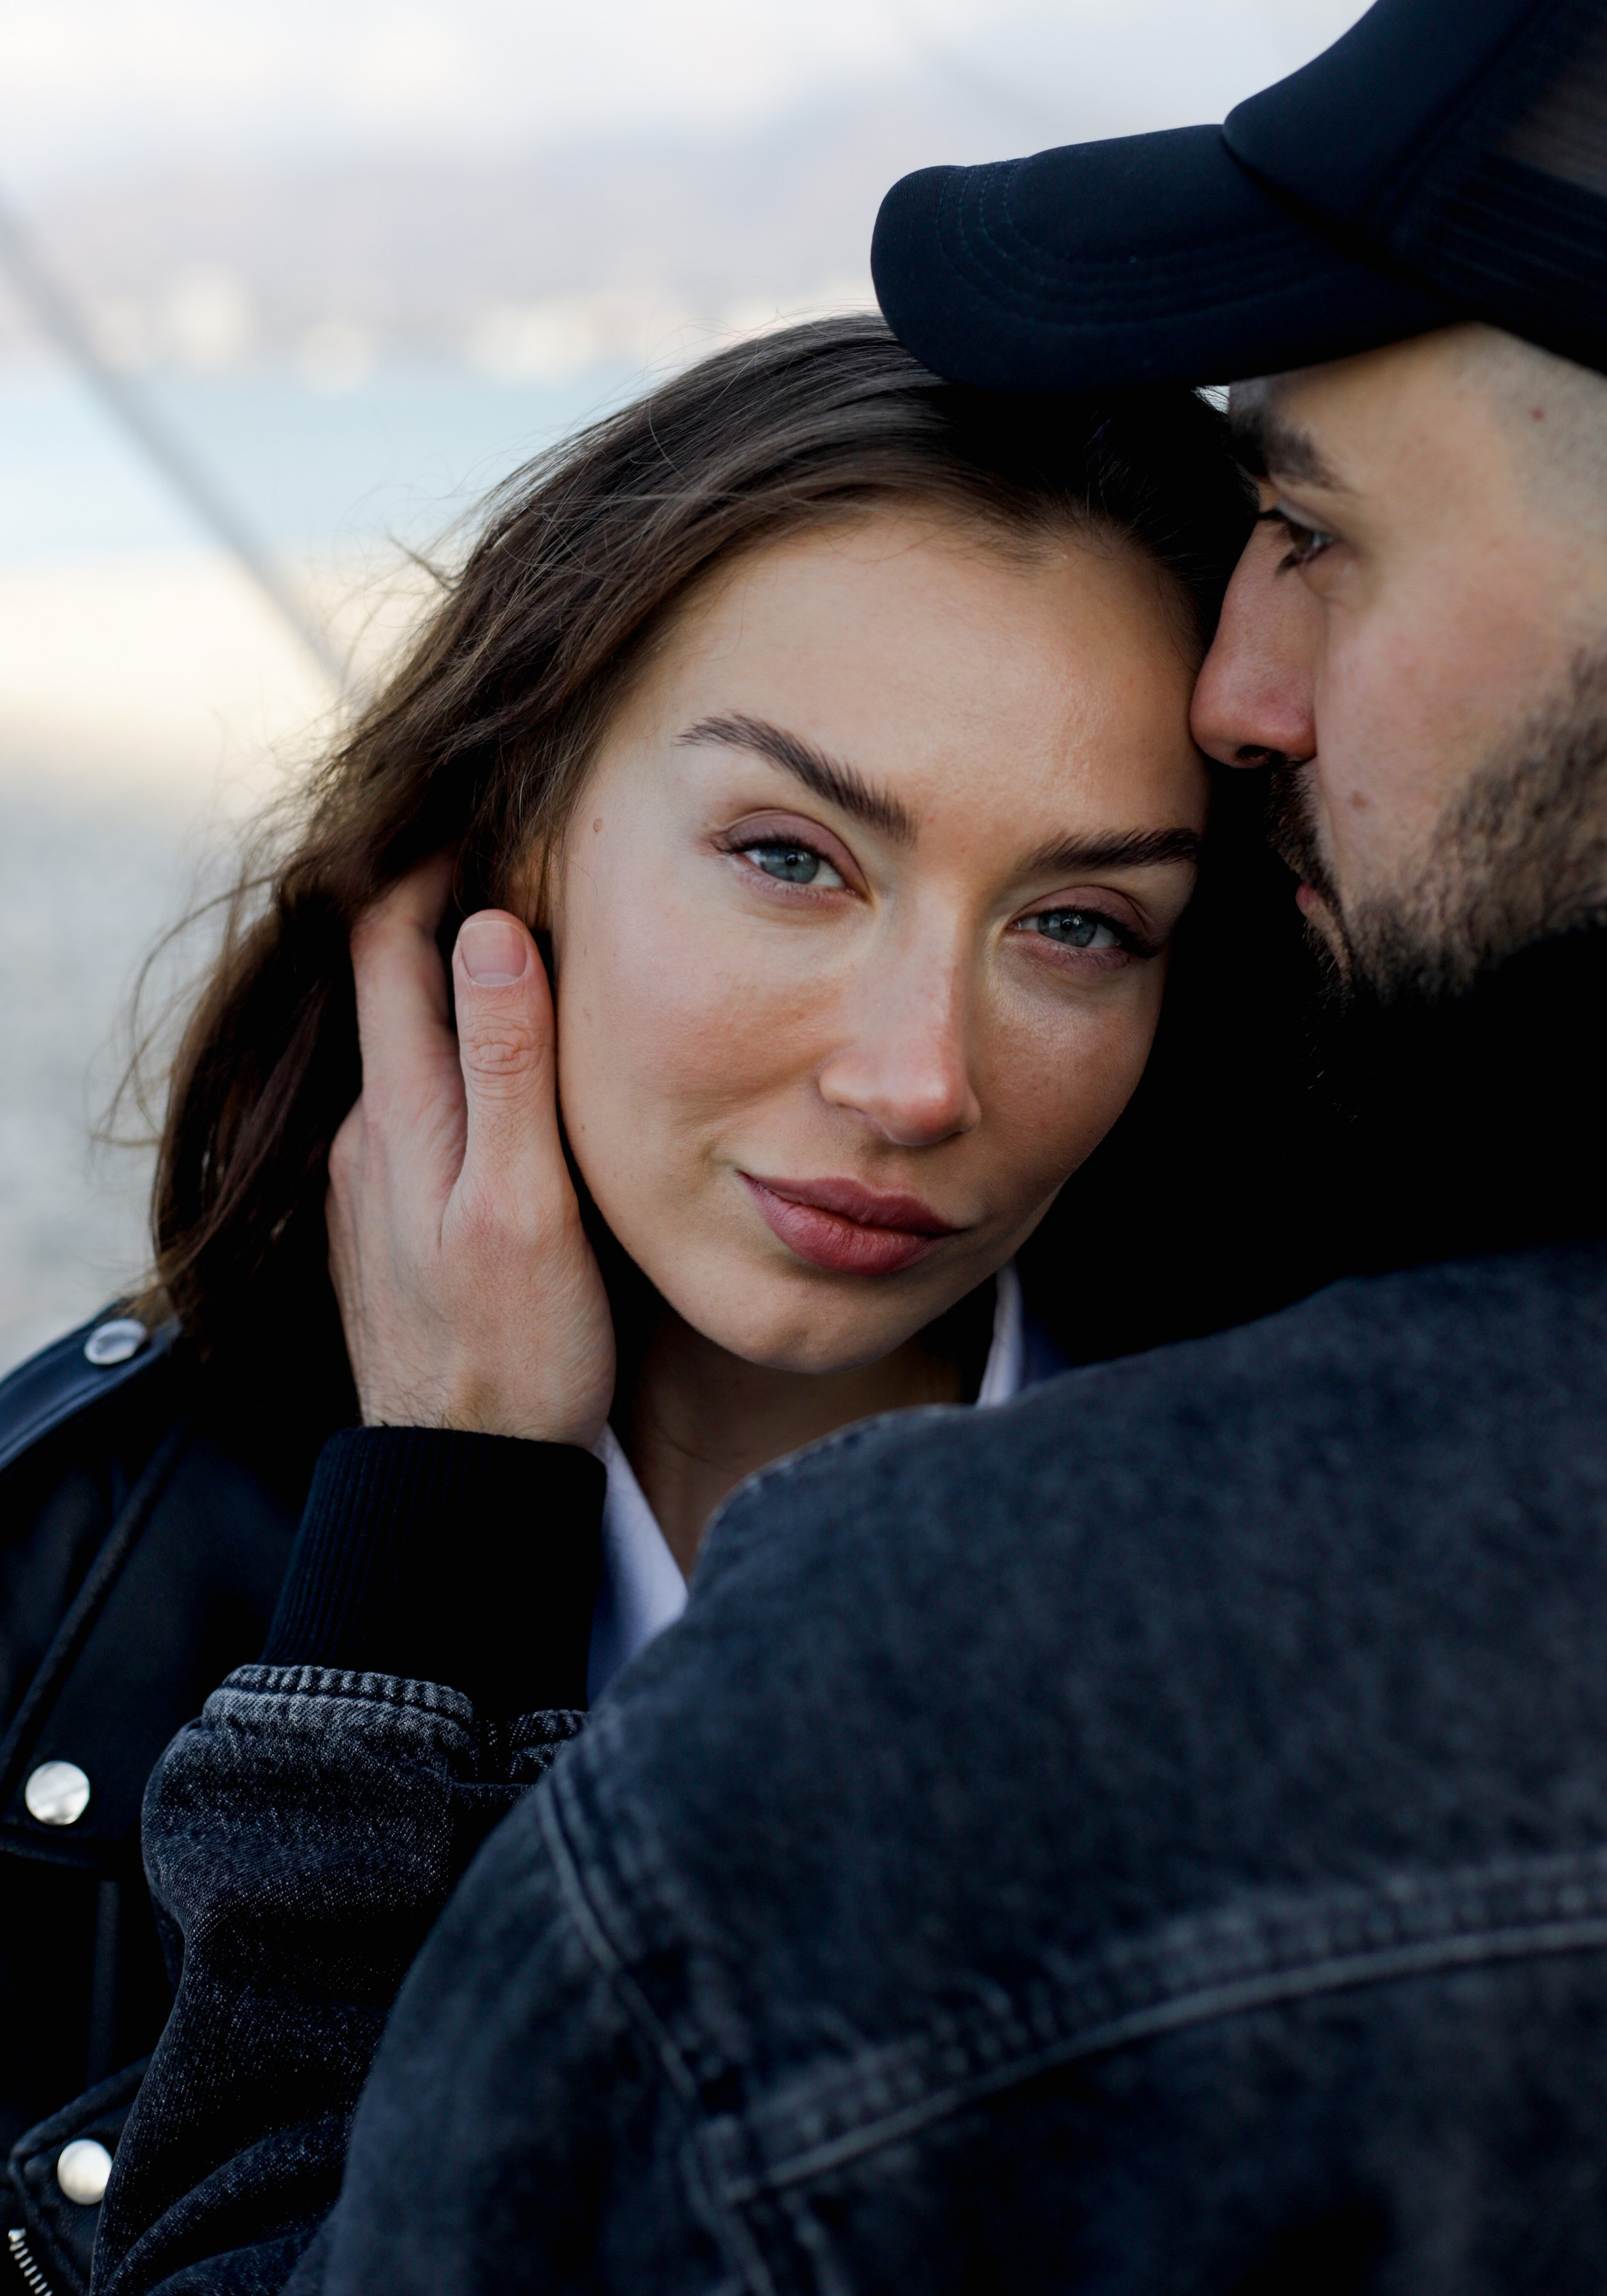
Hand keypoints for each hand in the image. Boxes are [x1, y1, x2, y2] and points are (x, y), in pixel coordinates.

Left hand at [326, 857, 614, 1444]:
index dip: (430, 867)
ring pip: (413, 1051)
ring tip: (547, 957)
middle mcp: (369, 1133)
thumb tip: (489, 929)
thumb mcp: (525, 1200)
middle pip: (396, 986)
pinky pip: (424, 1108)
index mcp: (399, 1112)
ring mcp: (375, 1180)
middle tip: (537, 866)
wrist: (463, 1478)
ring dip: (463, 993)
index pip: (385, 944)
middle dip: (454, 916)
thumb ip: (505, 1065)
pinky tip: (521, 1079)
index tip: (493, 817)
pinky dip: (466, 1064)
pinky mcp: (395, 1221)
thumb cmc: (513, 1348)